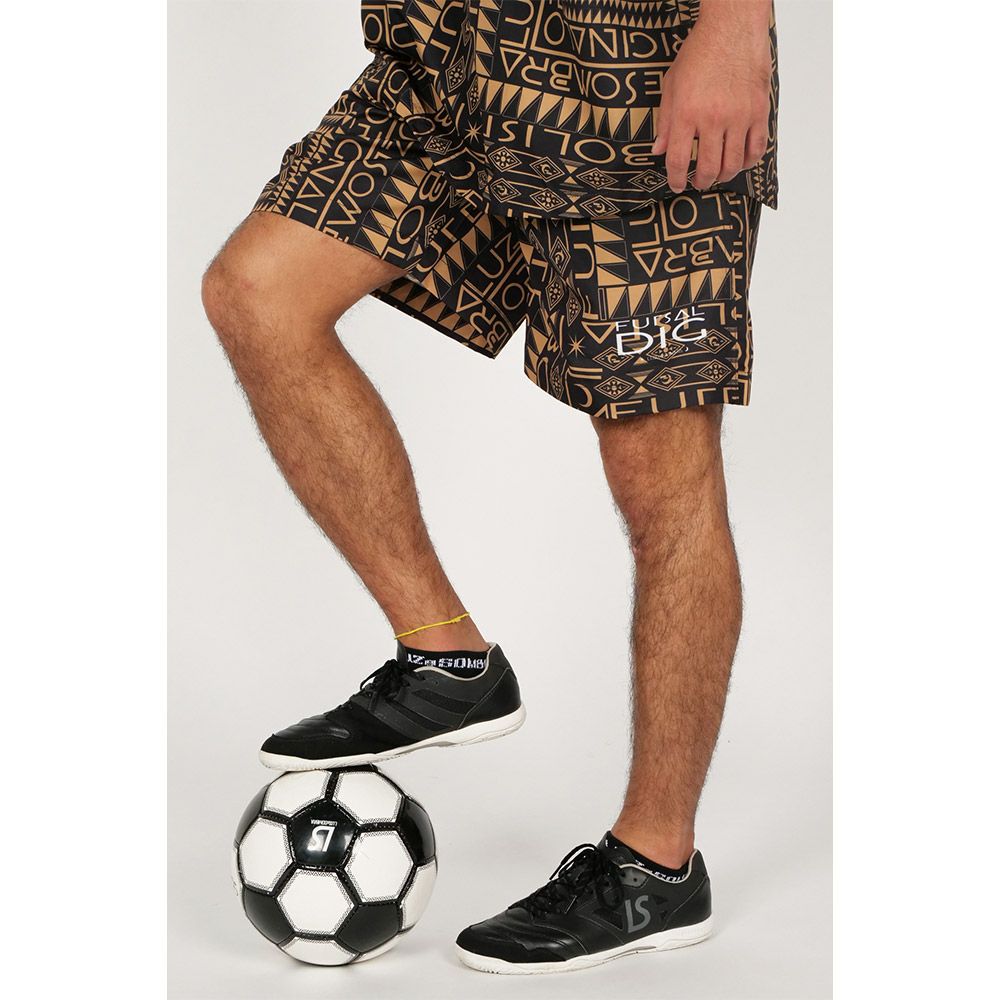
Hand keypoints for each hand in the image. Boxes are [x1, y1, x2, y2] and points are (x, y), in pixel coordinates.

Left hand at [651, 3, 771, 193]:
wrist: (732, 27)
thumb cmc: (700, 52)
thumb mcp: (672, 85)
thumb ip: (665, 121)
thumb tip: (658, 150)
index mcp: (687, 113)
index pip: (679, 160)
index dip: (676, 178)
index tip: (676, 184)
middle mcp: (713, 118)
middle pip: (708, 168)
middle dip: (701, 181)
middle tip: (698, 182)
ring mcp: (739, 116)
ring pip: (733, 163)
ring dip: (723, 175)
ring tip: (717, 174)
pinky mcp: (759, 111)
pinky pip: (756, 148)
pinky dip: (747, 161)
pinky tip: (739, 162)